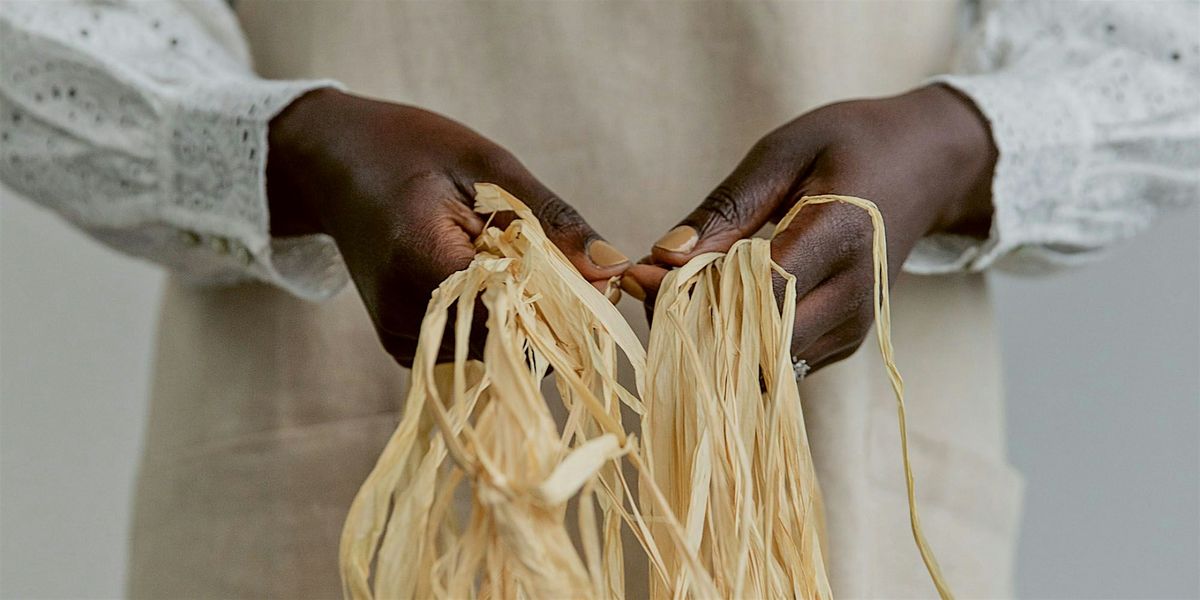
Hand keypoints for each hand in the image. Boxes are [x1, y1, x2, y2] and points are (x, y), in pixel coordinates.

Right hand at [267, 89, 628, 364]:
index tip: (596, 281)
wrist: (337, 162)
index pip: (515, 313)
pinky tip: (497, 282)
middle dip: (552, 315)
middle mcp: (404, 312)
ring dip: (526, 320)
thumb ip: (552, 222)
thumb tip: (613, 267)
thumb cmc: (414, 151)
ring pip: (494, 353)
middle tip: (571, 269)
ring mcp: (400, 335)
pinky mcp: (404, 343)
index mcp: (421, 259)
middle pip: (507, 343)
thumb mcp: (490, 168)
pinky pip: (472, 349)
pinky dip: (498, 323)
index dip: (565, 304)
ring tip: (524, 266)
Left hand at [625, 85, 996, 372]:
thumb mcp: (783, 152)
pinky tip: (718, 304)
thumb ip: (725, 208)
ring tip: (683, 290)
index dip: (692, 292)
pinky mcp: (846, 344)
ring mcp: (854, 328)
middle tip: (651, 285)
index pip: (754, 291)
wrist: (928, 166)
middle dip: (693, 321)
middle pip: (756, 340)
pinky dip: (739, 343)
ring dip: (712, 337)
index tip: (644, 273)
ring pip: (764, 363)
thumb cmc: (852, 144)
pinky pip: (779, 362)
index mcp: (841, 234)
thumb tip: (662, 257)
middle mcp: (854, 294)